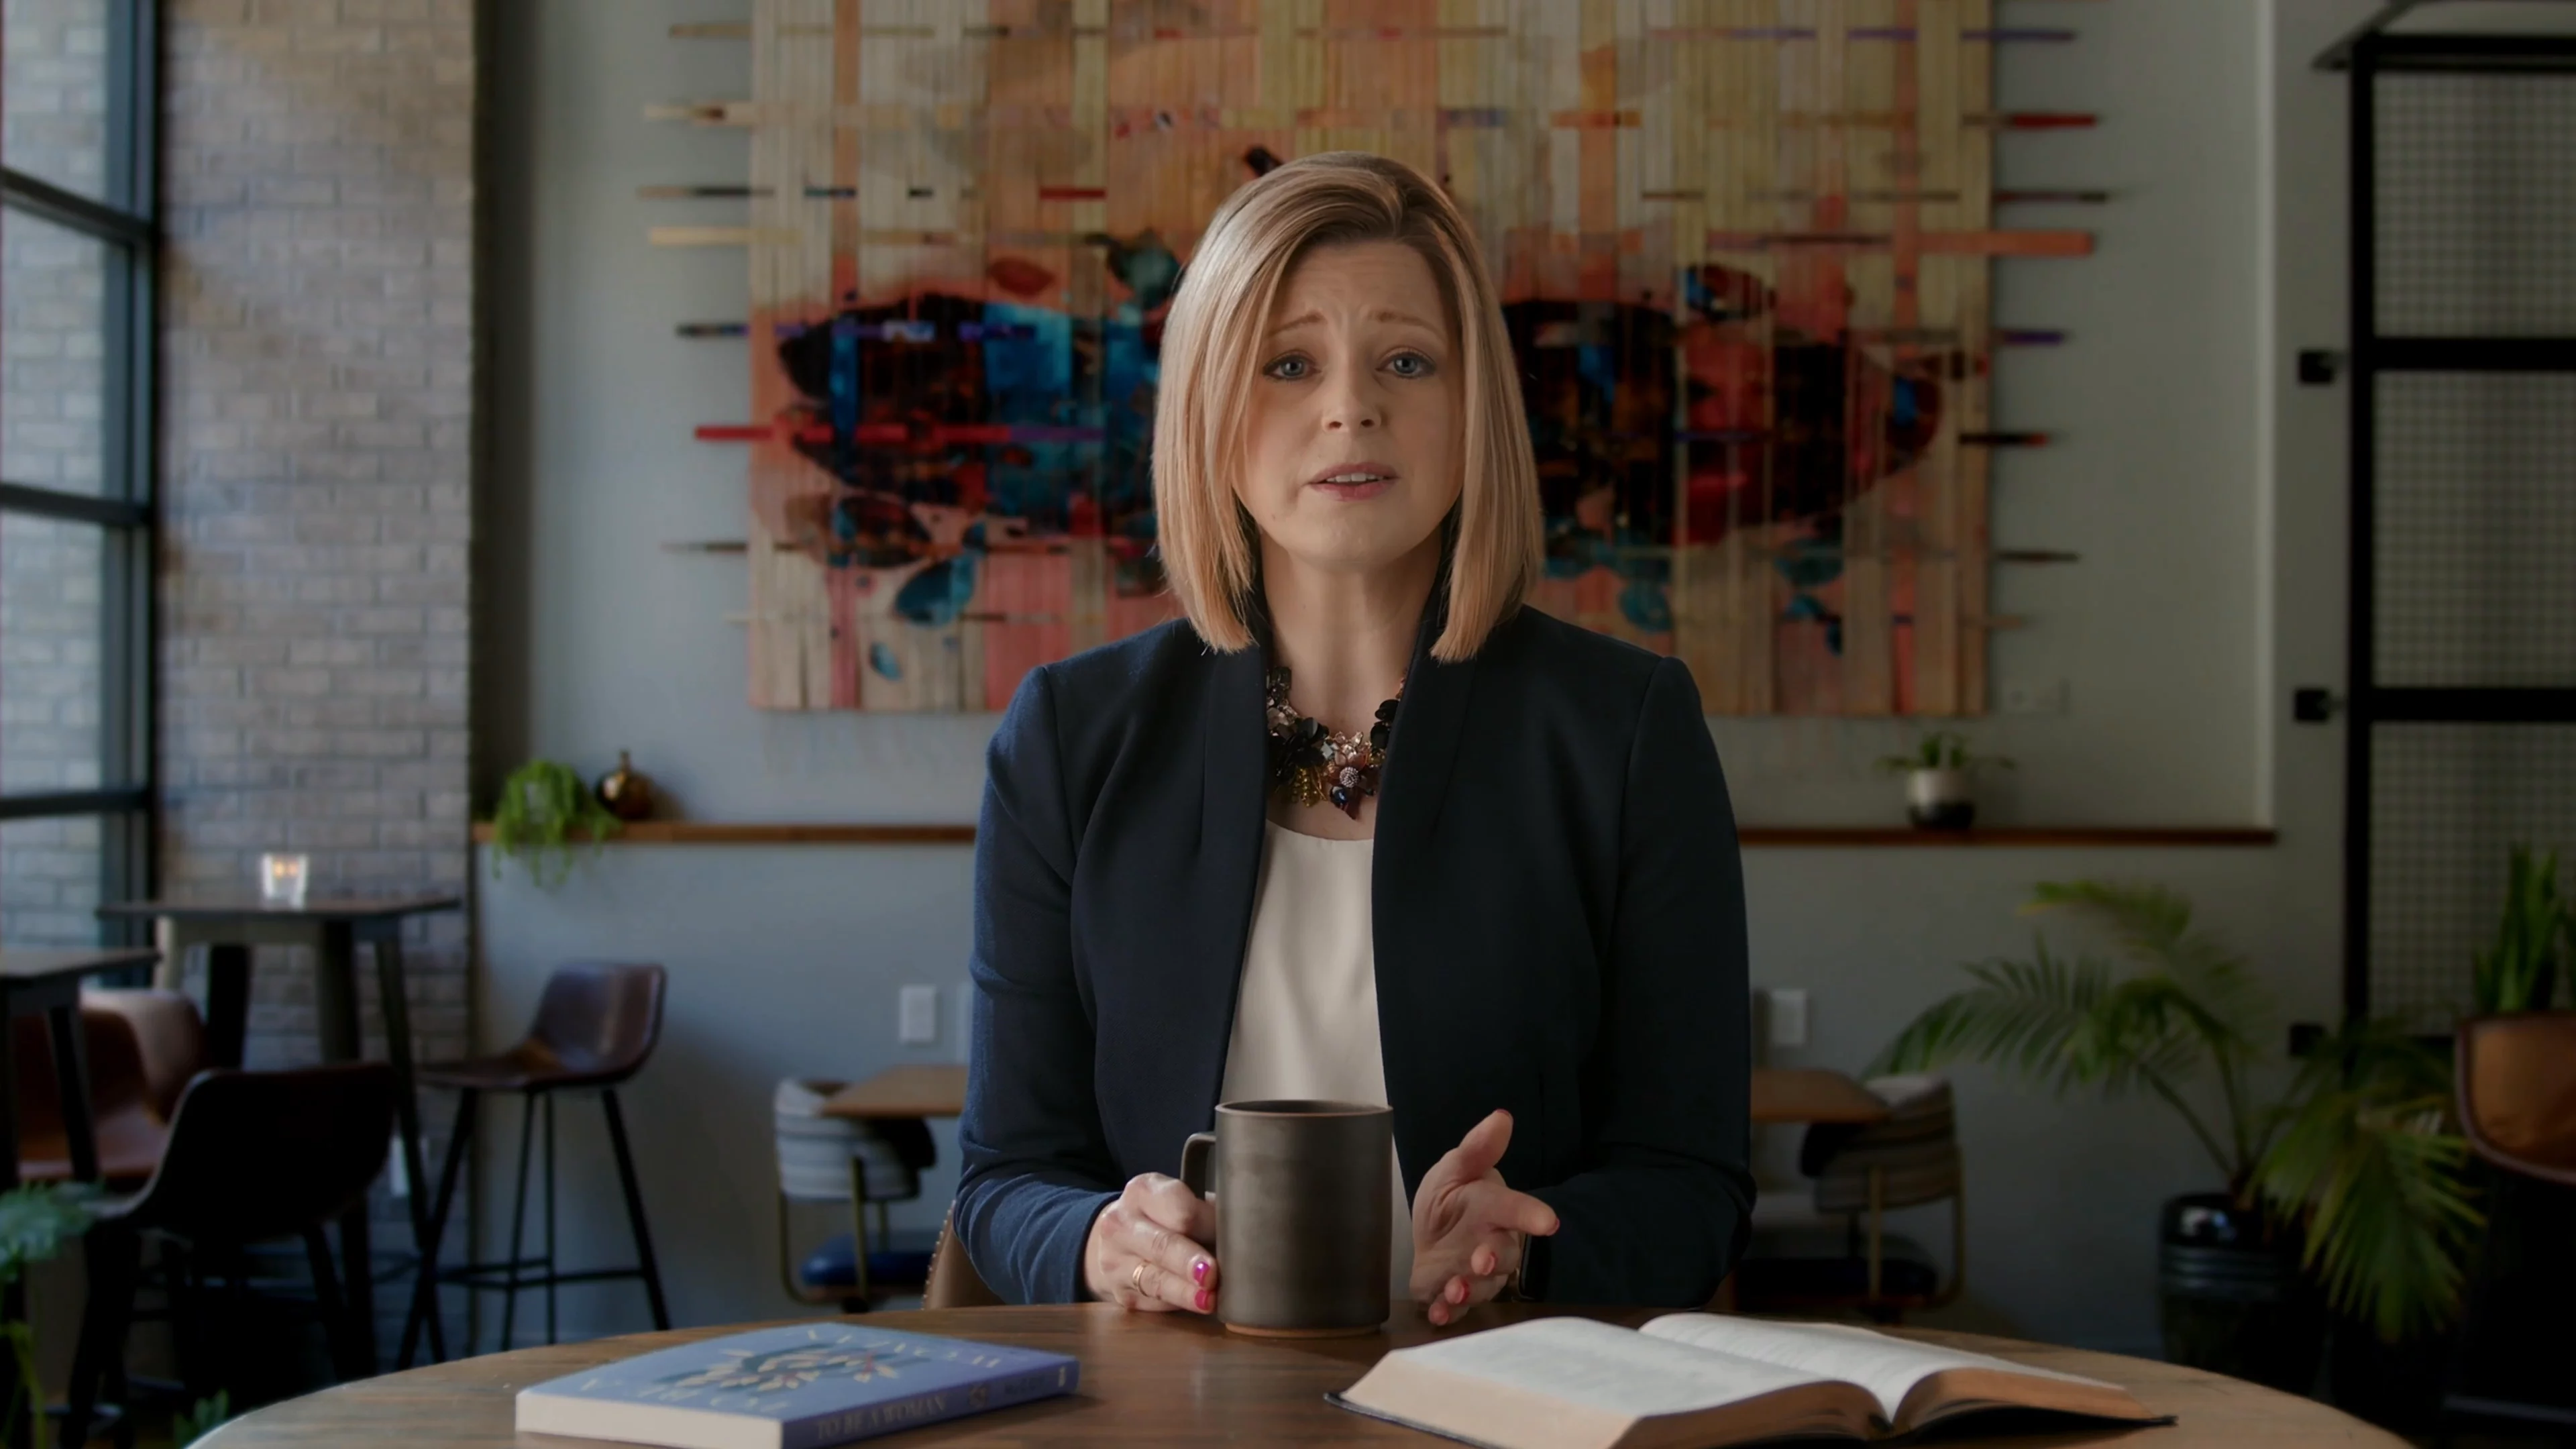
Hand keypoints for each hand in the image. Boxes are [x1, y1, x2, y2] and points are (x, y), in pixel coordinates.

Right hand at [1083, 1172, 1218, 1313]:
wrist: (1119, 1236)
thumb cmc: (1163, 1216)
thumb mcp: (1180, 1200)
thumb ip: (1206, 1213)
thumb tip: (1244, 1236)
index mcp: (1143, 1191)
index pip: (1179, 1208)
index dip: (1208, 1225)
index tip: (1231, 1236)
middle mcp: (1121, 1223)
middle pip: (1162, 1245)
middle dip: (1189, 1261)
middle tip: (1212, 1274)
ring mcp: (1114, 1261)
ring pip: (1154, 1279)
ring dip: (1185, 1292)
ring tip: (1208, 1299)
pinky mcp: (1119, 1293)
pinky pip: (1151, 1301)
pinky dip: (1177, 1305)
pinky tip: (1196, 1305)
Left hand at [1409, 1109, 1559, 1325]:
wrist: (1433, 1229)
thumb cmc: (1451, 1197)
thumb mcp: (1455, 1168)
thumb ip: (1477, 1149)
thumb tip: (1501, 1117)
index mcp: (1492, 1208)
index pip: (1515, 1209)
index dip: (1531, 1215)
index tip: (1549, 1222)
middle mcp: (1490, 1244)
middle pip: (1501, 1254)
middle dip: (1493, 1258)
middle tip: (1482, 1259)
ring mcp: (1473, 1273)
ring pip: (1481, 1286)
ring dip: (1468, 1290)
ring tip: (1454, 1290)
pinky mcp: (1451, 1294)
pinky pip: (1454, 1309)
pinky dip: (1446, 1313)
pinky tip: (1437, 1315)